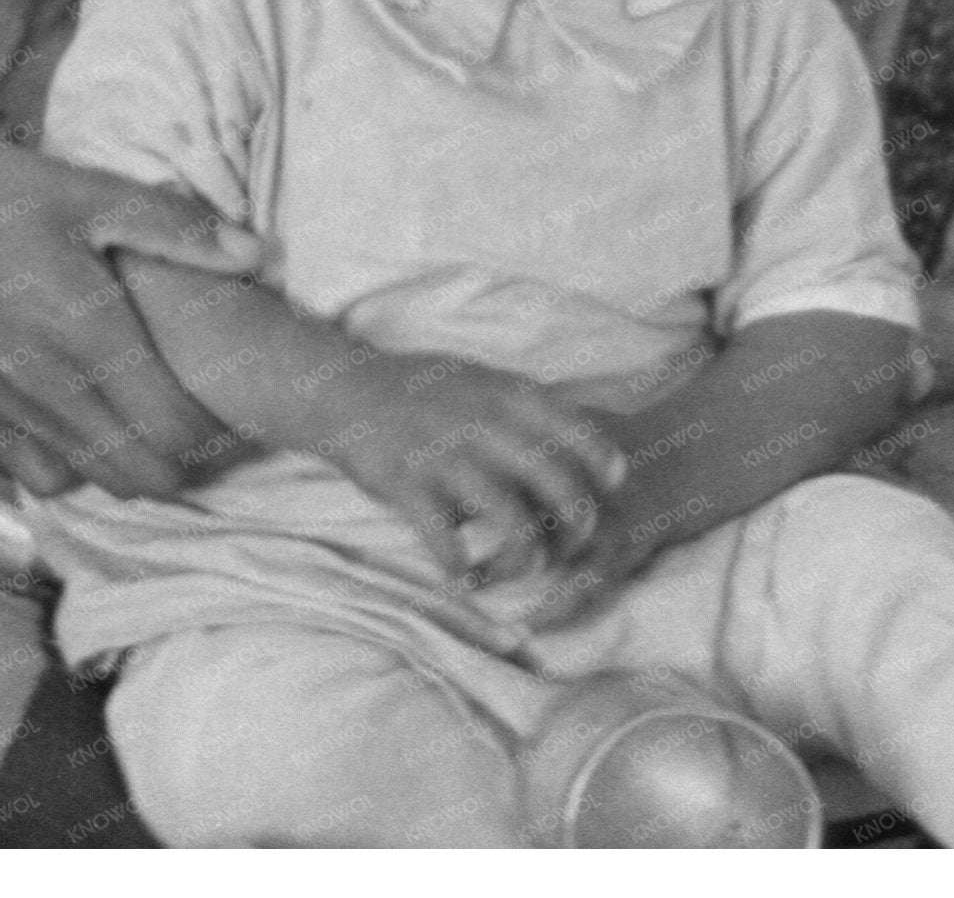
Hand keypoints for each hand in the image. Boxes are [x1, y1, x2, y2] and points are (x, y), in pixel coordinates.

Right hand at [0, 129, 263, 502]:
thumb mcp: (78, 188)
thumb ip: (171, 225)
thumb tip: (257, 252)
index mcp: (90, 337)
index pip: (181, 434)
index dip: (218, 428)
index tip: (224, 393)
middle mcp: (51, 392)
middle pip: (143, 478)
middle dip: (180, 459)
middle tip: (190, 407)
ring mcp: (4, 412)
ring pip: (91, 484)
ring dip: (124, 464)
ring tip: (135, 413)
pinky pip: (34, 473)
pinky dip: (66, 462)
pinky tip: (71, 413)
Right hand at [310, 346, 626, 591]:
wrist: (343, 390)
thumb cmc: (419, 389)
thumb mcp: (479, 378)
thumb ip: (525, 404)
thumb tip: (585, 422)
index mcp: (505, 396)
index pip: (577, 431)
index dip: (602, 464)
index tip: (610, 488)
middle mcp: (484, 425)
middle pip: (559, 486)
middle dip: (577, 527)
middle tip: (570, 548)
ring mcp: (446, 457)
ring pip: (513, 524)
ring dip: (524, 560)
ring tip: (517, 573)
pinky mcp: (408, 487)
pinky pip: (448, 542)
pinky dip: (460, 568)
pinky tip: (462, 576)